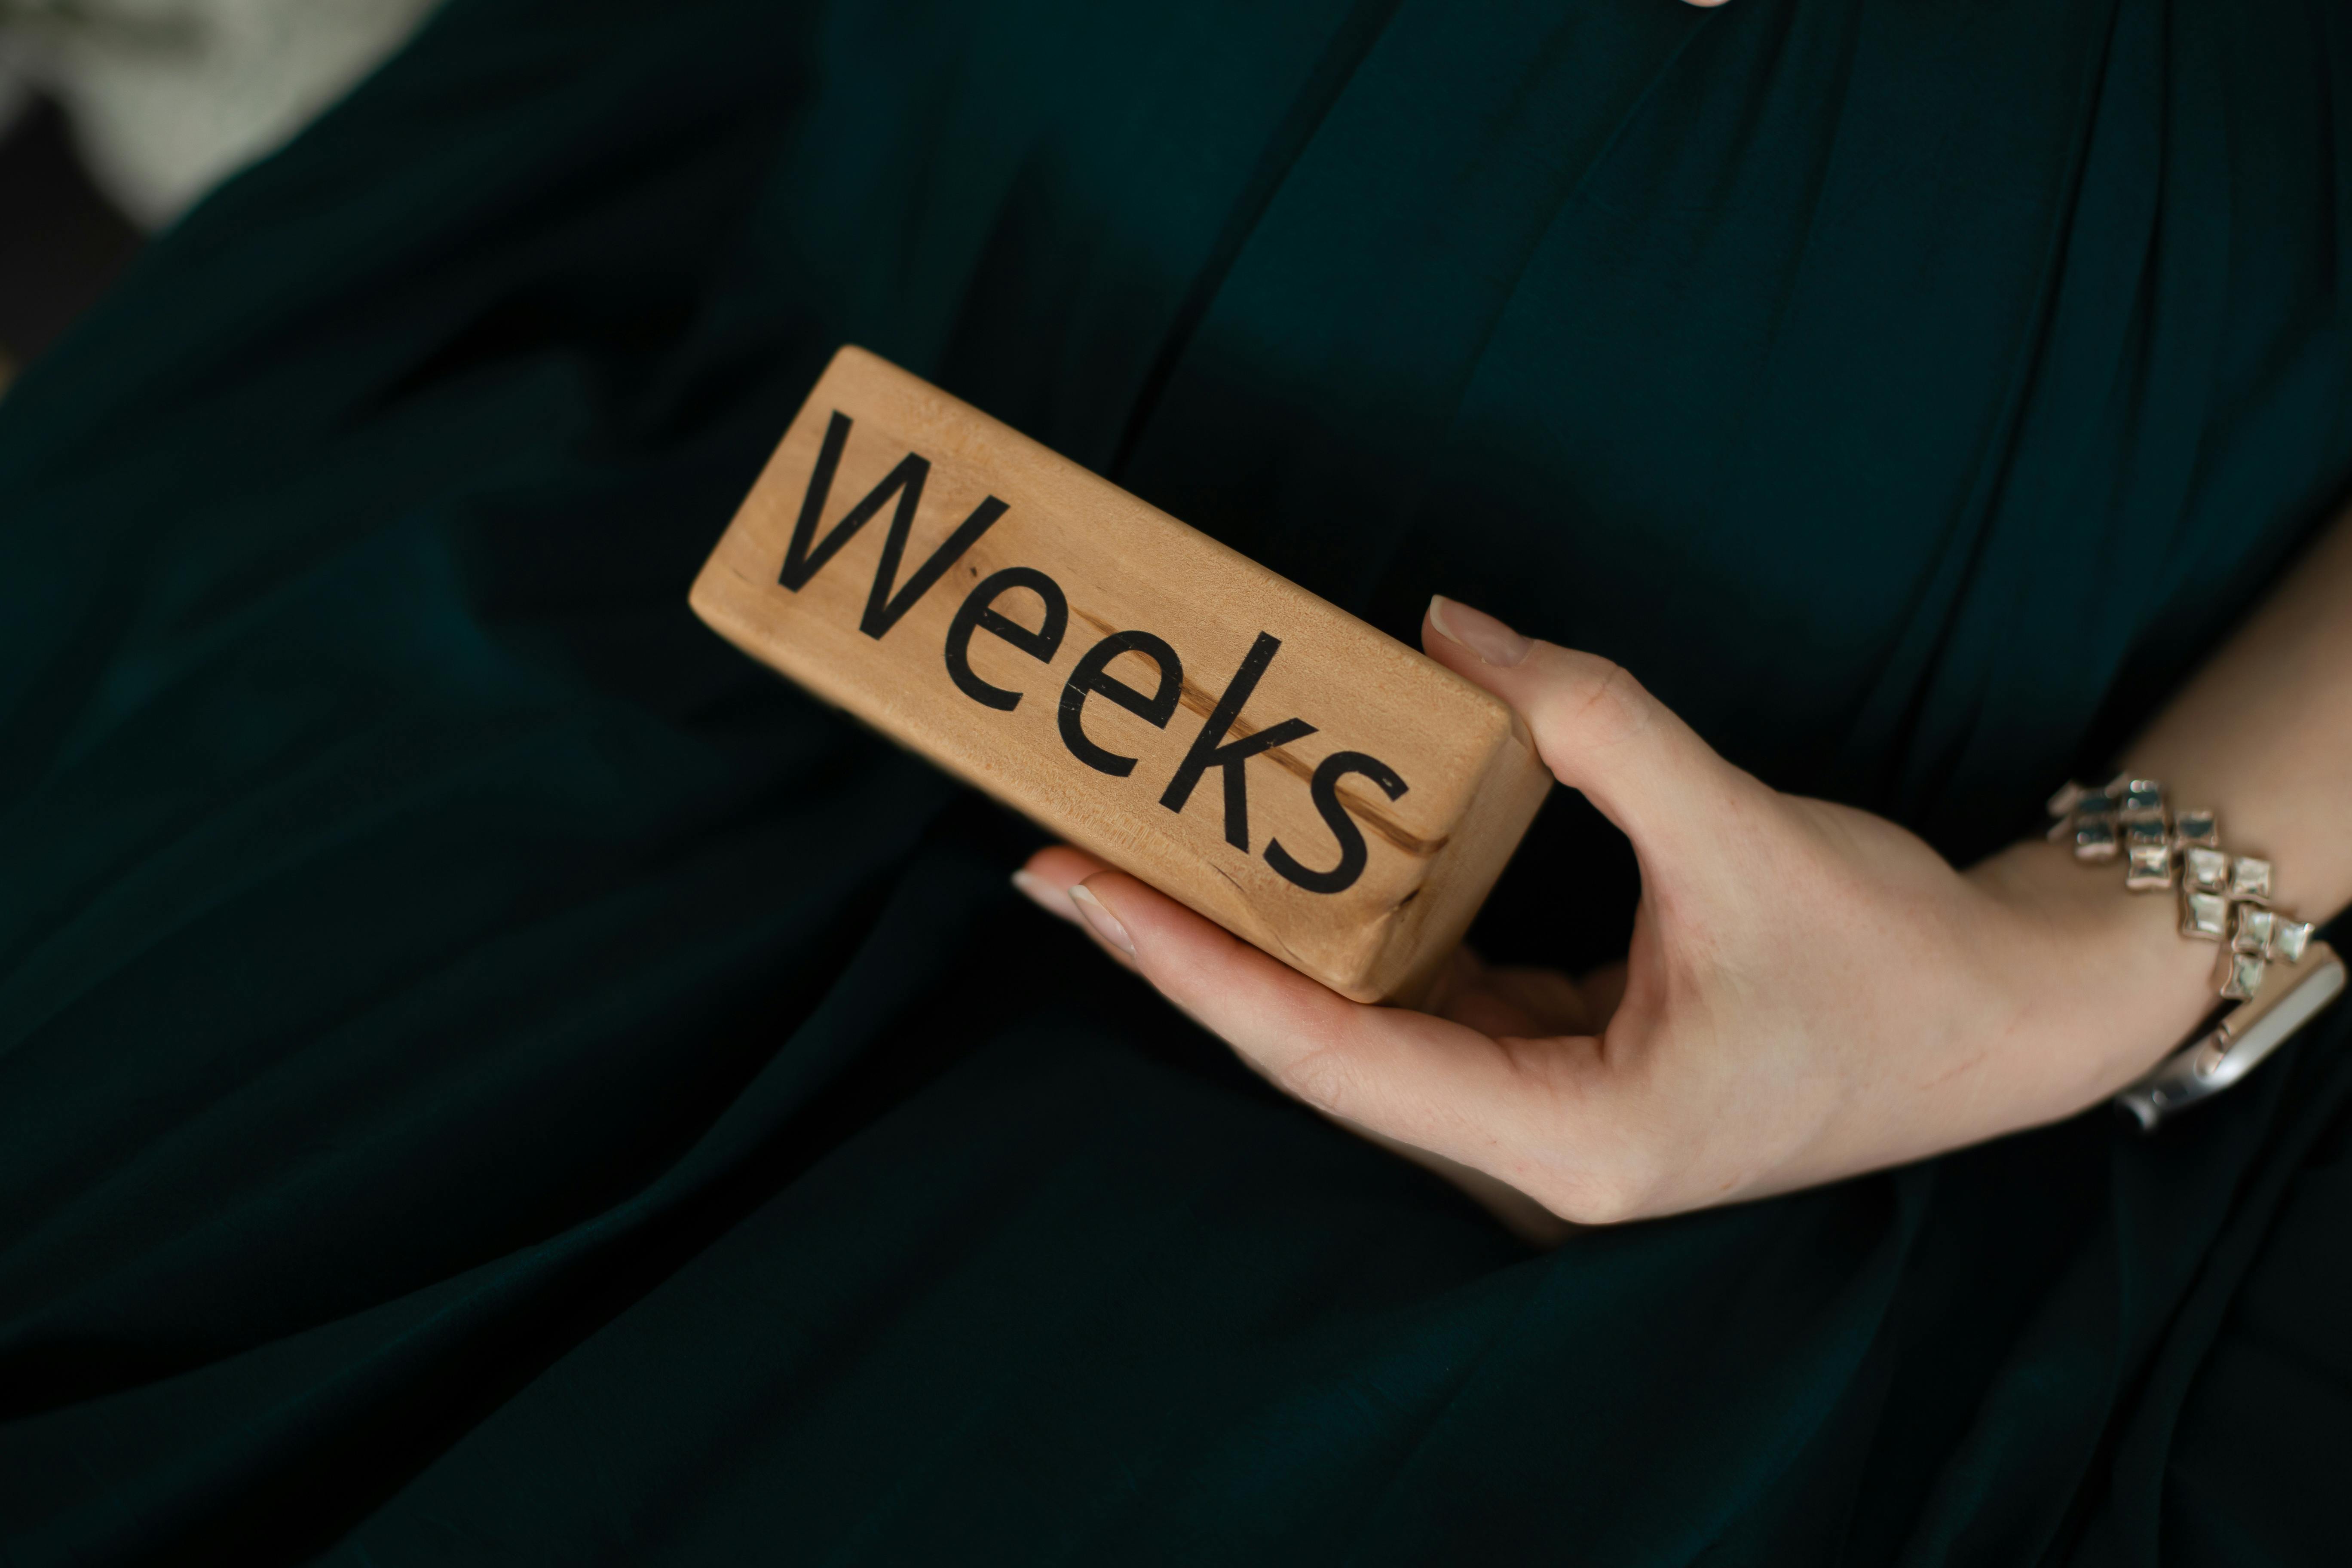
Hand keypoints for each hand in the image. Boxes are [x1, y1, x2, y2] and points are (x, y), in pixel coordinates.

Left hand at [1015, 598, 2219, 1226]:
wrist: (2011, 1013)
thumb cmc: (1897, 957)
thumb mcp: (1738, 828)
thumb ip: (1590, 721)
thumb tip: (1445, 630)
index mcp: (1566, 1138)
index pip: (1324, 1053)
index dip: (1187, 966)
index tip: (1073, 889)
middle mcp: (1529, 1143)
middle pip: (1317, 1041)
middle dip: (1191, 947)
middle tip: (1061, 853)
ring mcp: (1540, 1102)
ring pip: (1363, 1015)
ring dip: (1266, 931)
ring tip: (1150, 842)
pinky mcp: (1558, 1053)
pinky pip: (1425, 989)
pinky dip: (1361, 920)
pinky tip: (1296, 854)